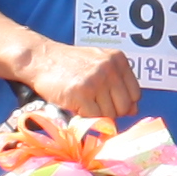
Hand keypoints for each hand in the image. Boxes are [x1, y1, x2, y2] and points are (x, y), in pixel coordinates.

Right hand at [22, 34, 141, 123]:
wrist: (41, 59)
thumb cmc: (69, 64)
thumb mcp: (98, 65)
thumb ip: (118, 83)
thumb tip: (134, 110)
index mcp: (118, 60)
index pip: (135, 94)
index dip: (123, 103)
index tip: (109, 103)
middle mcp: (110, 68)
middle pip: (125, 106)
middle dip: (111, 112)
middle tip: (94, 106)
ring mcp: (96, 81)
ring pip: (110, 114)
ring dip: (97, 115)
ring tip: (83, 103)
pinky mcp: (81, 93)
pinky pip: (94, 117)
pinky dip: (86, 117)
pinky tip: (76, 106)